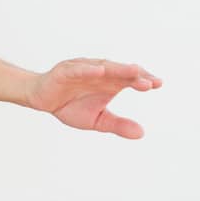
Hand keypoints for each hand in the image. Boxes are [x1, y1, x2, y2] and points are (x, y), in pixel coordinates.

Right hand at [27, 59, 162, 138]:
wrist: (40, 99)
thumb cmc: (69, 106)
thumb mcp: (97, 120)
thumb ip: (118, 124)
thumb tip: (142, 133)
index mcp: (109, 83)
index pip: (130, 80)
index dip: (143, 81)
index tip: (159, 84)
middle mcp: (99, 73)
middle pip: (120, 72)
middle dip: (135, 76)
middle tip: (150, 82)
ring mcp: (83, 70)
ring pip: (103, 67)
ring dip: (118, 69)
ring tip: (133, 71)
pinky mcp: (65, 71)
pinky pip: (78, 69)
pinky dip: (88, 69)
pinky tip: (100, 71)